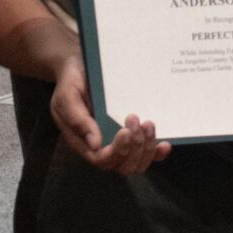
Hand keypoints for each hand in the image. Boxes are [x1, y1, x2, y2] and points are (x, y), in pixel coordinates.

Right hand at [50, 54, 169, 174]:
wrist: (82, 66)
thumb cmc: (71, 81)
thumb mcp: (67, 96)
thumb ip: (77, 119)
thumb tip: (95, 145)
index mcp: (83, 141)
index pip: (101, 160)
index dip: (117, 151)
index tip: (125, 131)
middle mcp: (101, 147)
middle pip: (122, 165)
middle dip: (134, 147)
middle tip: (137, 120)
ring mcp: (118, 143)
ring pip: (135, 163)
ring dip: (146, 148)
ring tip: (148, 124)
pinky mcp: (131, 136)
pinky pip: (146, 154)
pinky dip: (157, 153)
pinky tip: (165, 144)